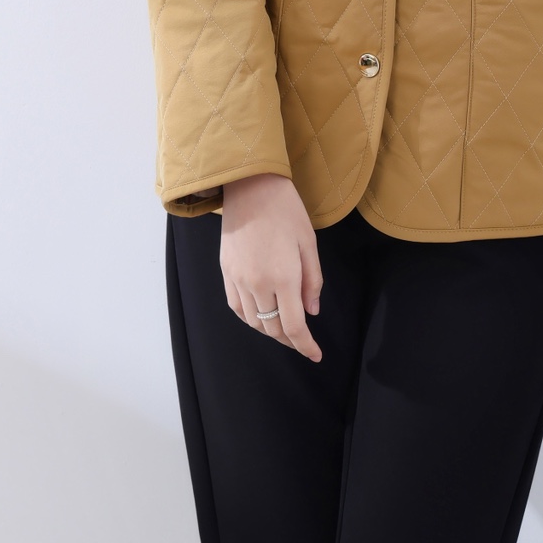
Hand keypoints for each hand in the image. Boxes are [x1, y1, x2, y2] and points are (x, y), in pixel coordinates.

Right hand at [220, 173, 323, 361]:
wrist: (250, 187)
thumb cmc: (286, 210)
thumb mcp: (309, 243)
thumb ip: (312, 281)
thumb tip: (312, 312)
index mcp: (283, 277)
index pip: (294, 326)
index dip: (305, 346)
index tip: (316, 355)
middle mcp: (258, 284)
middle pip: (273, 328)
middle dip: (290, 340)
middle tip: (304, 341)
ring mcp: (238, 279)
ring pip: (253, 321)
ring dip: (270, 331)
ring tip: (285, 329)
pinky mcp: (226, 272)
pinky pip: (237, 307)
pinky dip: (251, 318)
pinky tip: (261, 315)